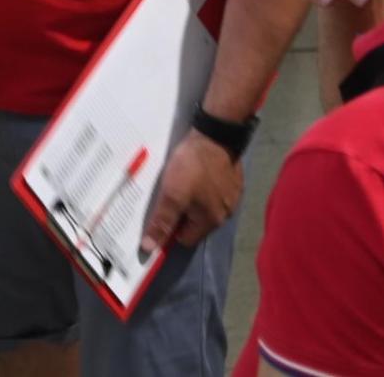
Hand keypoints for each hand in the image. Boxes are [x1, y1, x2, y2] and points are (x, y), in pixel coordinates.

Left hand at [140, 130, 242, 254]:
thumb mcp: (171, 194)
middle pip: (196, 223)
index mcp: (211, 221)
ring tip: (179, 183)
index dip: (170, 230)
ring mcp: (232, 197)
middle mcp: (225, 214)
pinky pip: (214, 192)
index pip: (186, 238)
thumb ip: (162, 221)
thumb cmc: (193, 167)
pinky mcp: (234, 181)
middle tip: (167, 196)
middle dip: (181, 214)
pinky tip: (195, 174)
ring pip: (205, 207)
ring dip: (192, 200)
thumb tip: (150, 248)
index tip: (159, 216)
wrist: (216, 136)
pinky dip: (203, 188)